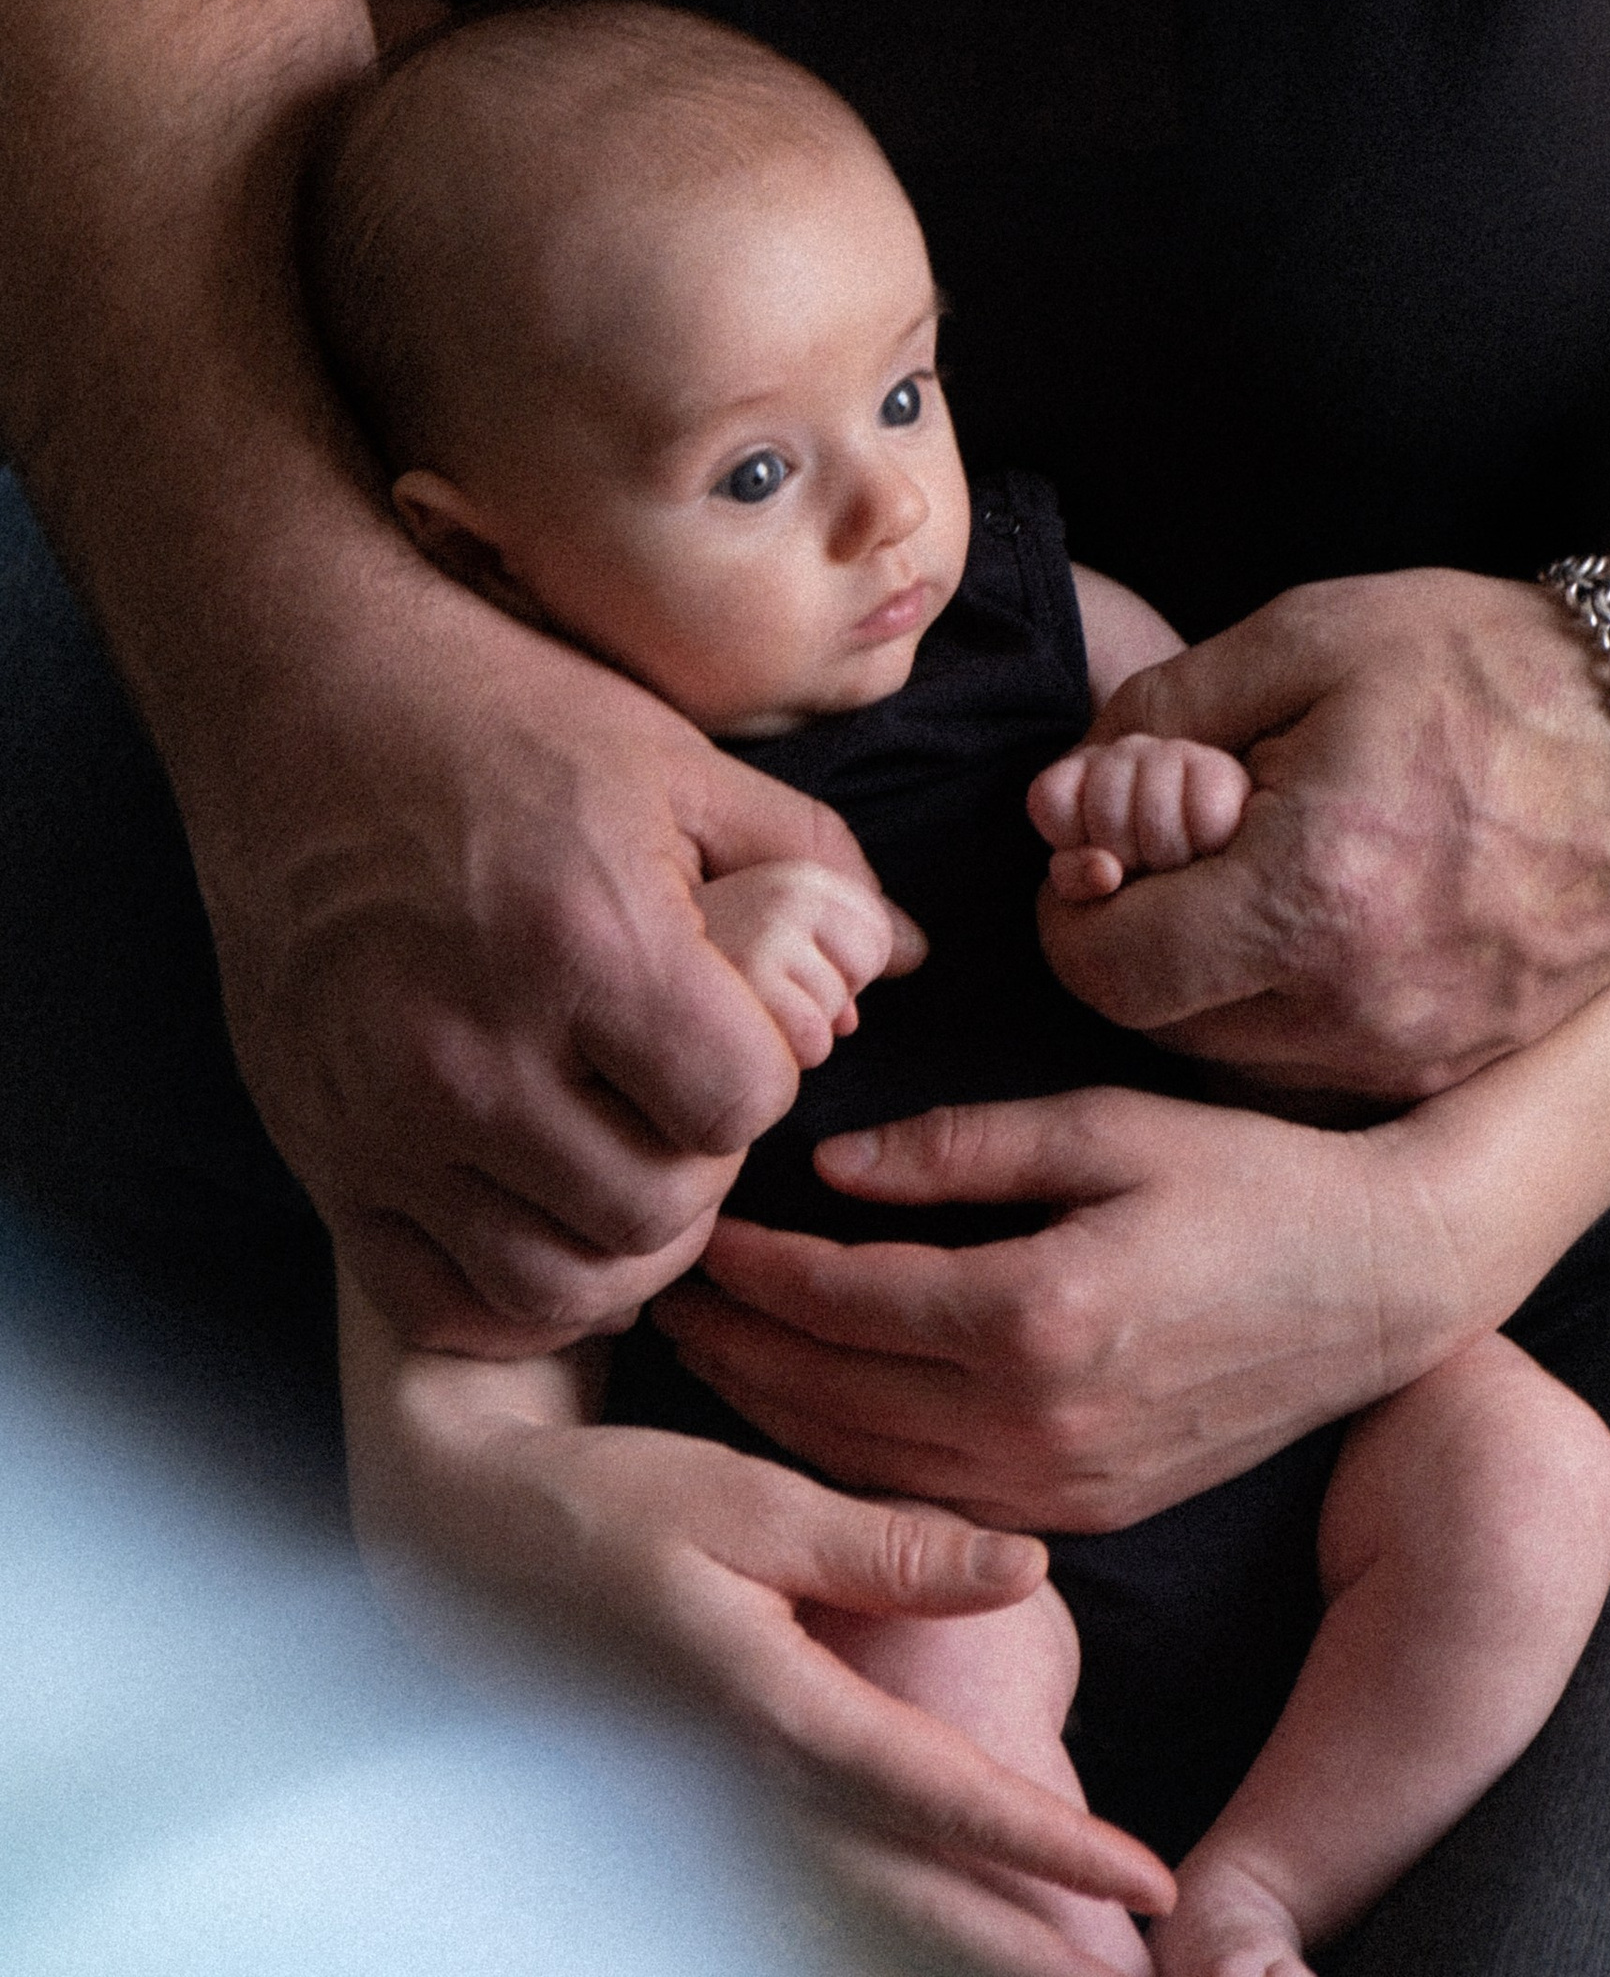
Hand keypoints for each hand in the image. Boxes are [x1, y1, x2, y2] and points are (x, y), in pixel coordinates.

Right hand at [202, 590, 923, 1352]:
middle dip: (705, 1164)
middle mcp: (479, 1051)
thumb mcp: (681, 764)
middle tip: (690, 1102)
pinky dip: (512, 1292)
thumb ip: (811, 866)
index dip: (766, 1073)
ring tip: (631, 1165)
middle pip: (658, 1209)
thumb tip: (907, 955)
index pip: (742, 1104)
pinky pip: (437, 1300)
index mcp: (591, 943)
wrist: (306, 704)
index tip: (741, 1029)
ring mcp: (388, 1117)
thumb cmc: (507, 716)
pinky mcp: (322, 1153)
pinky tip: (547, 1220)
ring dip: (621, 1241)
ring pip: (555, 1280)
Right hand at [360, 1399, 1170, 1928]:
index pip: (939, 1803)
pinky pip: (833, 1879)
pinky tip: (967, 1924)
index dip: (1049, 1849)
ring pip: (876, 1906)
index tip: (1149, 1885)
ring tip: (1083, 1973)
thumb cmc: (607, 1510)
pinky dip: (908, 1910)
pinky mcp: (712, 1809)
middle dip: (1028, 1952)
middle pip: (917, 1900)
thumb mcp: (746, 1503)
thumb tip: (1027, 1569)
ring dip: (975, 1942)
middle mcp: (756, 1793)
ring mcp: (725, 1817)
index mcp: (775, 1718)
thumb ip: (886, 1547)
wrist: (463, 1547)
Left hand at [652, 1087, 1465, 1530]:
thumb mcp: (1106, 1125)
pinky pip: (930, 1500)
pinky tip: (813, 1411)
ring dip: (775, 1413)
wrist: (1385, 1282)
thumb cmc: (1251, 1179)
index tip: (699, 1225)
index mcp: (1036, 1312)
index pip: (842, 1298)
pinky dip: (852, 1462)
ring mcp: (1062, 1488)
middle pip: (830, 1396)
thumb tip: (832, 1168)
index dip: (755, 1266)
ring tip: (713, 1351)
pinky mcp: (1086, 1515)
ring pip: (866, 1467)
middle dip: (736, 1346)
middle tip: (666, 1292)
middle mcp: (1037, 1422)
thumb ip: (961, 1147)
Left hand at [1031, 569, 1609, 1096]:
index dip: (1076, 907)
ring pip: (1239, 1052)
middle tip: (1188, 844)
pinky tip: (1338, 909)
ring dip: (1217, 975)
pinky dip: (1295, 999)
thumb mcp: (1305, 640)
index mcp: (1307, 899)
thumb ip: (1161, 719)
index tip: (1101, 850)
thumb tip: (1060, 802)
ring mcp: (1414, 1050)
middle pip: (1165, 1022)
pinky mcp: (1459, 1062)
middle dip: (1145, 936)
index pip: (1109, 968)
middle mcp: (1355, 1006)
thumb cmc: (1489, 669)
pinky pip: (1322, 1061)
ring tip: (1275, 866)